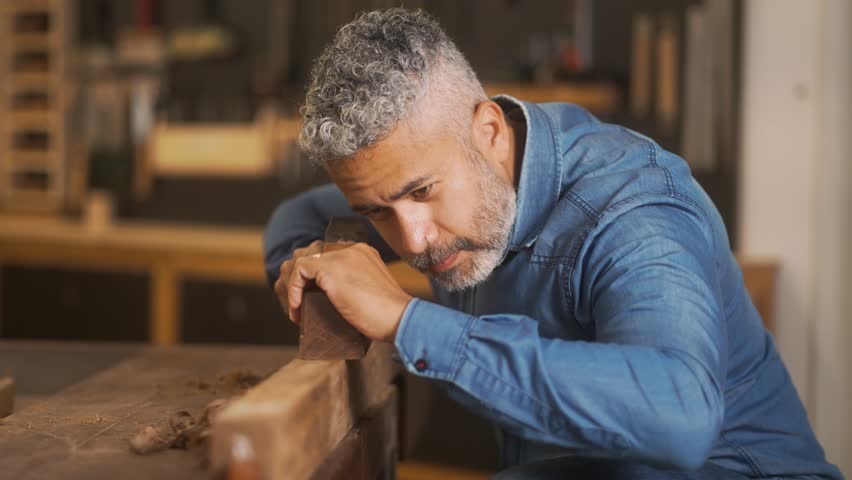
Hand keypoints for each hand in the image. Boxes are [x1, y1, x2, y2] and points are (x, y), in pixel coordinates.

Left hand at [274, 242, 412, 341]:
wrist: (400, 319)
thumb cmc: (388, 317)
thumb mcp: (370, 294)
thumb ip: (353, 289)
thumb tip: (332, 301)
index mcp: (362, 253)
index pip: (327, 258)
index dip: (313, 280)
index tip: (310, 303)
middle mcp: (352, 249)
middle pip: (312, 256)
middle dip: (300, 281)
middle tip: (299, 306)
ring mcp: (341, 256)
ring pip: (303, 262)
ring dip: (294, 286)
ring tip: (296, 310)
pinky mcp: (331, 268)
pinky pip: (299, 270)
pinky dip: (293, 290)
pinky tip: (297, 310)